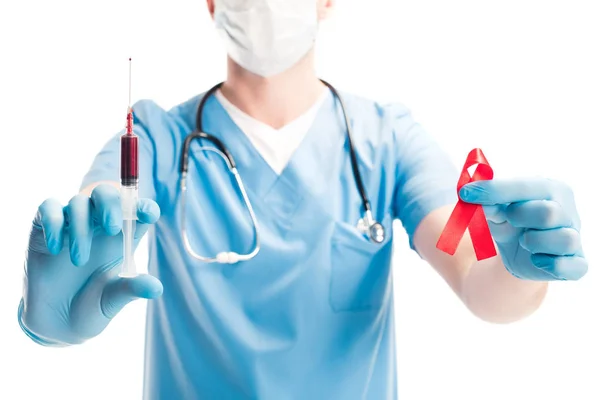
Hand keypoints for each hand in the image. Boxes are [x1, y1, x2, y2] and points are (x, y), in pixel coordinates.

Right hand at [19, 184, 162, 345]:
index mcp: (124, 236)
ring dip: (81, 228)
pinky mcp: (44, 228)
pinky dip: (53, 224)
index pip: (138, 210)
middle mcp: (99, 224)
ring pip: (78, 202)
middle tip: (112, 229)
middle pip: (107, 194)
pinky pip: (48, 209)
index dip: (145, 207)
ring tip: (79, 261)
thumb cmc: (93, 305)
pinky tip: (54, 249)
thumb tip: (156, 288)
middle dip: (111, 205)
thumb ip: (132, 289)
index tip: (148, 213)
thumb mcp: (114, 299)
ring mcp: (72, 223)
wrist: (56, 323)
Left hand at [459, 178, 586, 280]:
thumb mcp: (495, 210)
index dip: (494, 190)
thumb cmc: (510, 223)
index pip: (525, 187)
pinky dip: (552, 266)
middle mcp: (568, 211)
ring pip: (563, 239)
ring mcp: (574, 237)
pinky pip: (574, 267)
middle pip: (548, 212)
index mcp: (550, 189)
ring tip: (524, 242)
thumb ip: (487, 202)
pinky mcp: (577, 263)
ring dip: (534, 243)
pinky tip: (537, 260)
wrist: (518, 253)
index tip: (465, 193)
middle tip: (509, 219)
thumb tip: (470, 195)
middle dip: (519, 217)